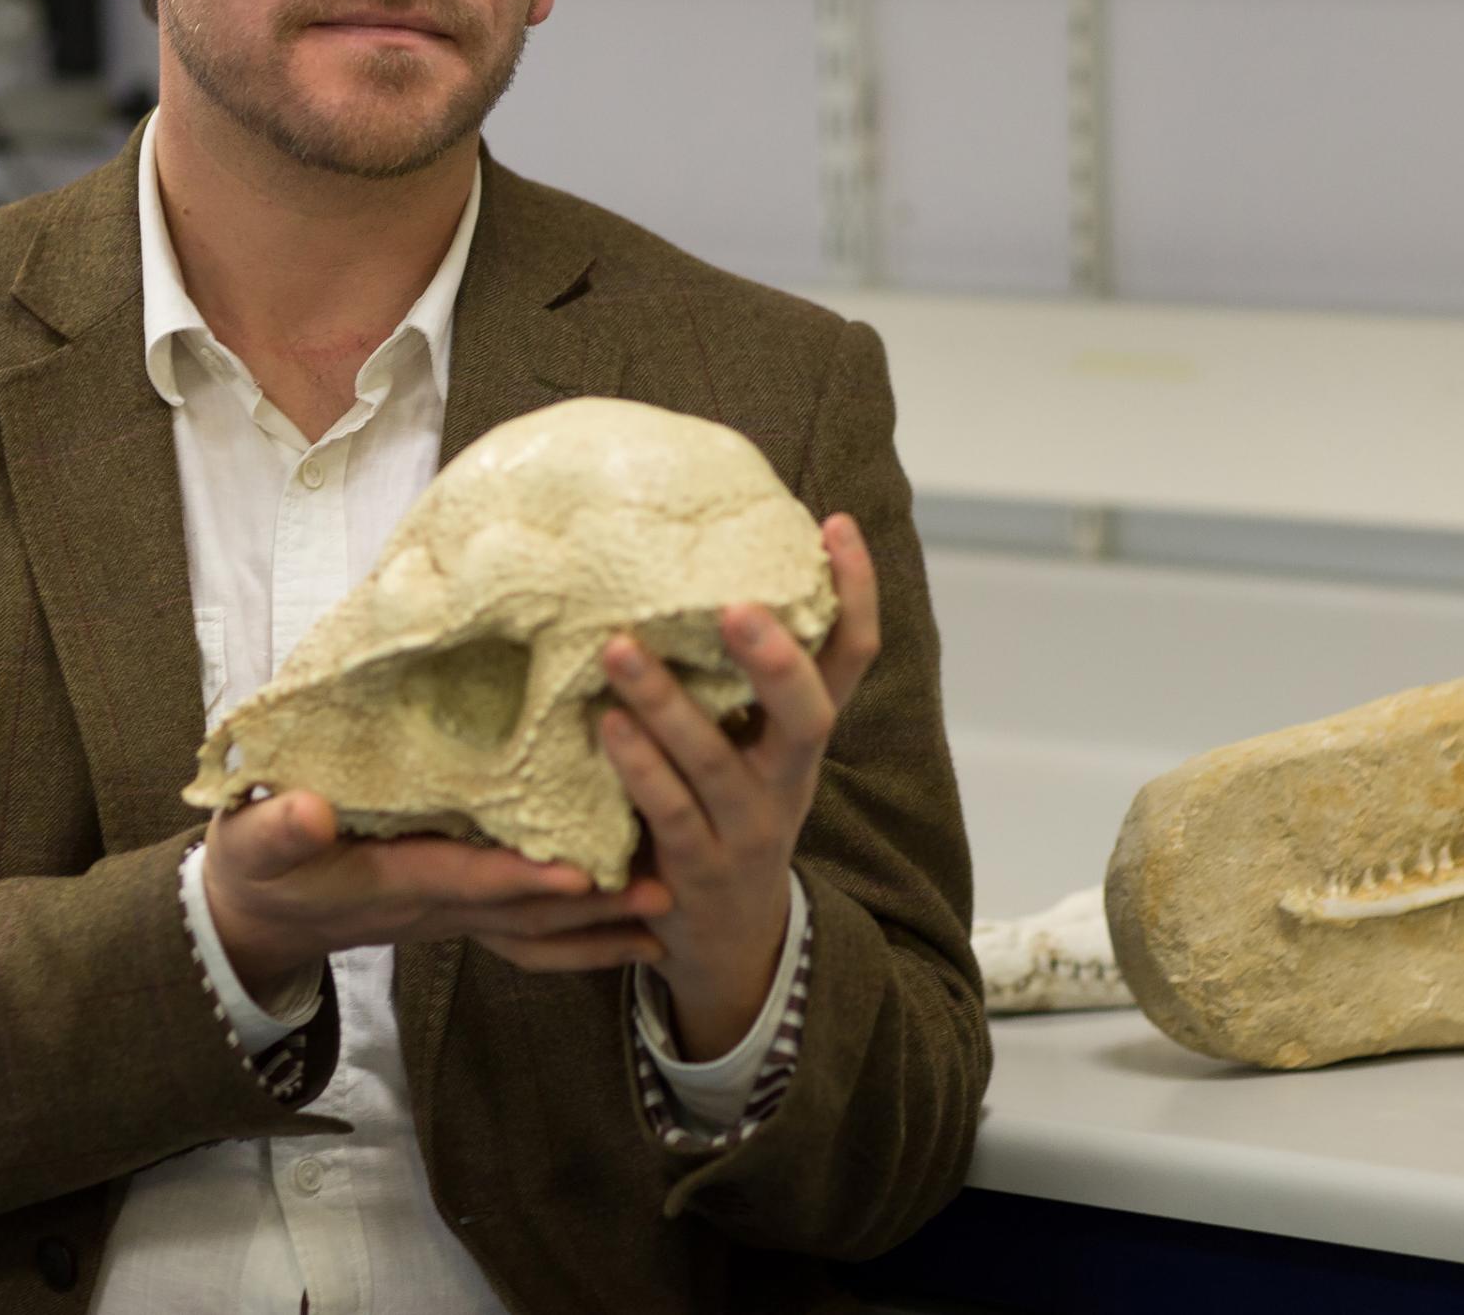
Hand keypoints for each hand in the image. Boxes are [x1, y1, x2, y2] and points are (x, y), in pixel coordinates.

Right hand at [202, 789, 672, 1008]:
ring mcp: (454, 912)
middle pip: (526, 915)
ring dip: (604, 924)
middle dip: (595, 908)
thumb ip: (278, 828)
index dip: (522, 879)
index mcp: (391, 880)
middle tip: (667, 891)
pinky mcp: (462, 905)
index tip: (579, 871)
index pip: (467, 879)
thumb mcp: (252, 843)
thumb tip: (306, 810)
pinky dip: (585, 930)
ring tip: (675, 907)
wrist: (257, 912)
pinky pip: (533, 929)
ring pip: (539, 929)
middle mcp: (436, 905)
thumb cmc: (255, 864)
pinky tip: (636, 919)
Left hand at [599, 511, 880, 1059]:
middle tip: (735, 604)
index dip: (855, 591)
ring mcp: (748, 825)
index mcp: (805, 733)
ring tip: (620, 650)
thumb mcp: (753, 743)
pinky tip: (607, 726)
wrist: (728, 940)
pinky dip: (639, 767)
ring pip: (717, 761)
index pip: (853, 655)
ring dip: (667, 705)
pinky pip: (669, 811)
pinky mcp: (698, 868)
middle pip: (810, 713)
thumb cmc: (726, 809)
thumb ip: (734, 675)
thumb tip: (690, 564)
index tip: (836, 524)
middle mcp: (790, 774)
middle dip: (777, 660)